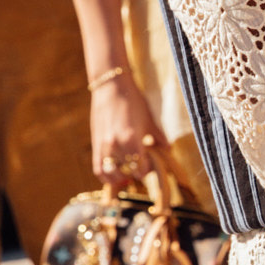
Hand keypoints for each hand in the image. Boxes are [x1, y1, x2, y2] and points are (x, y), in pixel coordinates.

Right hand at [91, 70, 166, 187]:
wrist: (111, 86)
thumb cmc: (133, 100)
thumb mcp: (149, 119)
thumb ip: (158, 137)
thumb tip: (168, 150)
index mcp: (131, 139)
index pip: (140, 168)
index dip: (147, 170)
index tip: (150, 166)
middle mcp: (116, 145)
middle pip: (128, 172)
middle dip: (135, 174)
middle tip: (140, 169)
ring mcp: (103, 146)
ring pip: (110, 174)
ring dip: (120, 178)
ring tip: (126, 174)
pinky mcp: (95, 144)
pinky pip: (98, 169)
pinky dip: (105, 176)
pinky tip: (113, 175)